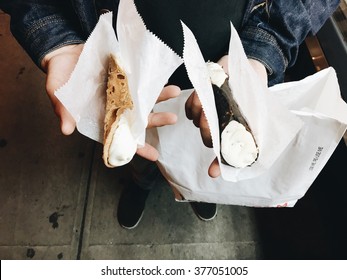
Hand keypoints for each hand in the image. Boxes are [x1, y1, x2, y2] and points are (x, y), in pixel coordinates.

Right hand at [43, 45, 178, 161]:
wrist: (65, 53)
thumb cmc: (59, 78)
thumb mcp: (57, 94)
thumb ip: (64, 111)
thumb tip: (65, 130)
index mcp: (100, 118)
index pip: (120, 137)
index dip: (136, 148)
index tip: (154, 155)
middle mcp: (114, 108)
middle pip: (137, 119)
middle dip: (155, 120)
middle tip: (172, 119)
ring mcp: (120, 93)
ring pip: (143, 100)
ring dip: (159, 98)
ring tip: (175, 91)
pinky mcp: (124, 78)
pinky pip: (140, 82)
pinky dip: (151, 81)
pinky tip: (164, 78)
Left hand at [185, 56, 266, 177]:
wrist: (242, 65)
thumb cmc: (252, 85)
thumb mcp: (256, 102)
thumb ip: (251, 122)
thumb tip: (245, 144)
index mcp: (236, 129)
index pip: (227, 152)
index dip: (219, 164)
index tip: (213, 173)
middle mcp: (221, 126)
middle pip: (208, 137)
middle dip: (206, 128)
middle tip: (207, 115)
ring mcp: (208, 115)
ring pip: (196, 122)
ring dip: (198, 111)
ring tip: (205, 97)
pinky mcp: (198, 104)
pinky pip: (188, 110)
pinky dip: (191, 104)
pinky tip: (199, 96)